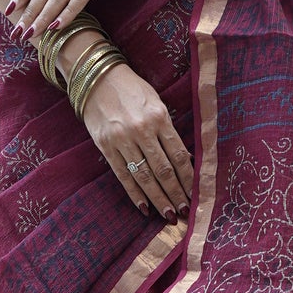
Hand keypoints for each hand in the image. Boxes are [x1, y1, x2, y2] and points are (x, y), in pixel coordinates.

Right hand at [82, 64, 193, 220]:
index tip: (195, 194)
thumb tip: (184, 159)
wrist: (96, 78)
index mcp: (158, 117)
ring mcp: (121, 140)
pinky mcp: (105, 146)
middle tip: (184, 212)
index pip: (178, 154)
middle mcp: (141, 130)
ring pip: (144, 176)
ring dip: (158, 198)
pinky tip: (144, 207)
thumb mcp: (156, 103)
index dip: (188, 178)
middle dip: (175, 193)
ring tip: (168, 214)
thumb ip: (168, 130)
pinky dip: (134, 193)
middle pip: (163, 170)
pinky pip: (122, 175)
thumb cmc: (131, 89)